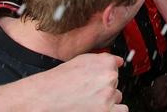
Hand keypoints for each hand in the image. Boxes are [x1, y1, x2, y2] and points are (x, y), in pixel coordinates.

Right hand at [7, 53, 126, 111]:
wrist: (45, 98)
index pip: (116, 66)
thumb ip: (102, 60)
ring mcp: (108, 96)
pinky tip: (99, 108)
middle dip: (104, 86)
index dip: (104, 73)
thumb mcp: (81, 61)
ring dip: (108, 100)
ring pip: (117, 97)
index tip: (96, 78)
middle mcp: (109, 78)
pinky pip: (121, 110)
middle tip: (88, 91)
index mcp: (105, 63)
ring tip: (90, 100)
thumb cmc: (59, 81)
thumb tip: (118, 62)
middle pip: (115, 83)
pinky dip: (112, 110)